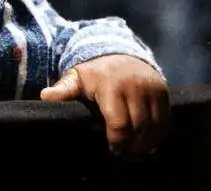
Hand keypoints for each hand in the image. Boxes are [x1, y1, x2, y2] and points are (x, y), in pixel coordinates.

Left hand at [40, 54, 169, 157]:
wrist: (119, 53)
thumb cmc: (94, 72)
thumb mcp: (76, 77)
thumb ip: (63, 89)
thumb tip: (45, 97)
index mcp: (110, 85)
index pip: (118, 123)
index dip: (116, 141)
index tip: (112, 150)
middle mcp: (133, 86)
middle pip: (137, 127)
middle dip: (131, 146)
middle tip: (124, 156)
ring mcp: (151, 89)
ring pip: (153, 126)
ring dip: (146, 144)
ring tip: (135, 154)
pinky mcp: (163, 92)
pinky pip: (164, 120)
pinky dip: (158, 135)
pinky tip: (148, 143)